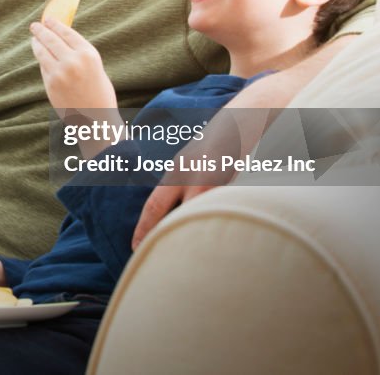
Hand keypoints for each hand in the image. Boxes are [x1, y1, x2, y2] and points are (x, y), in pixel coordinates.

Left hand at [30, 18, 116, 113]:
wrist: (96, 119)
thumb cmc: (99, 93)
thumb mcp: (96, 68)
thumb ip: (80, 55)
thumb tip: (61, 41)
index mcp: (89, 54)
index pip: (67, 33)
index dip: (56, 24)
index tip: (48, 19)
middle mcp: (74, 61)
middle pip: (52, 39)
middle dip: (42, 30)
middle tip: (35, 25)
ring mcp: (60, 72)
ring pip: (43, 51)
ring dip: (37, 42)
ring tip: (34, 38)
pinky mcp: (51, 83)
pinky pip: (43, 66)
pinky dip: (41, 58)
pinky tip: (40, 54)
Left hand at [130, 107, 271, 248]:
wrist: (244, 119)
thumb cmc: (215, 144)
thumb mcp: (191, 160)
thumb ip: (180, 184)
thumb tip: (170, 212)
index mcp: (178, 171)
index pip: (154, 205)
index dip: (144, 228)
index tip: (134, 247)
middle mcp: (194, 177)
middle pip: (175, 216)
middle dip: (167, 238)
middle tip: (160, 260)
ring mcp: (218, 182)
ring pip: (200, 217)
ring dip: (196, 234)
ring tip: (192, 257)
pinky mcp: (238, 185)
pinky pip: (226, 211)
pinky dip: (222, 225)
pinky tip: (223, 237)